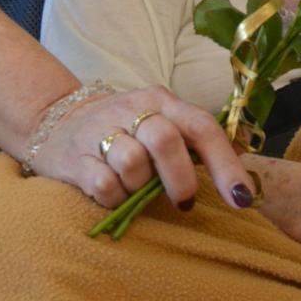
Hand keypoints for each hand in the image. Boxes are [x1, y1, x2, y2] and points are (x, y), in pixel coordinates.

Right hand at [30, 84, 255, 212]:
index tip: (241, 199)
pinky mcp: (73, 158)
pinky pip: (104, 185)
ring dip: (141, 188)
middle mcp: (131, 110)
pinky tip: (113, 192)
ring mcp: (99, 132)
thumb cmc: (125, 130)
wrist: (57, 121)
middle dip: (180, 179)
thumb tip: (243, 177)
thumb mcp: (161, 121)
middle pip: (165, 140)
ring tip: (136, 188)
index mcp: (160, 100)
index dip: (225, 164)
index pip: (200, 126)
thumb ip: (195, 142)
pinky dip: (115, 197)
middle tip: (182, 200)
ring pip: (133, 164)